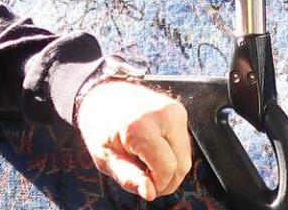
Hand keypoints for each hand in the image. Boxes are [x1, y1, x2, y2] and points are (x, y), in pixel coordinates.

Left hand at [74, 80, 192, 200]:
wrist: (103, 94)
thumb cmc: (100, 125)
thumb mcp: (105, 156)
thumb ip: (129, 177)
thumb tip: (150, 192)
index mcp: (141, 126)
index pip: (167, 168)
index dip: (158, 184)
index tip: (145, 185)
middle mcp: (164, 115)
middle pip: (183, 164)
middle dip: (167, 179)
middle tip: (146, 178)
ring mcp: (175, 111)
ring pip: (187, 156)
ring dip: (171, 167)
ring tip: (147, 163)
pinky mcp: (180, 111)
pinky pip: (184, 145)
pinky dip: (173, 154)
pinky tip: (154, 151)